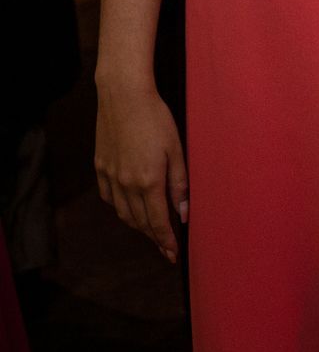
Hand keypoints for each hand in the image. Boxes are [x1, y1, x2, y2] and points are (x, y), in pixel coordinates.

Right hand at [95, 78, 186, 262]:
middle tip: (165, 248)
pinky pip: (109, 198)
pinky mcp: (100, 167)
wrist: (123, 97)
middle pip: (140, 221)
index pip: (158, 222)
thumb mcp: (177, 149)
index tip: (173, 255)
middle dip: (153, 237)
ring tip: (151, 232)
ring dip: (137, 226)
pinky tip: (129, 208)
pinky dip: (121, 208)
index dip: (166, 240)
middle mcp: (126, 184)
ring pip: (123, 213)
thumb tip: (184, 213)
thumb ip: (180, 183)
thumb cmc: (157, 119)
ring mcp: (110, 177)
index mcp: (149, 181)